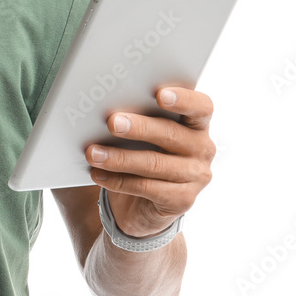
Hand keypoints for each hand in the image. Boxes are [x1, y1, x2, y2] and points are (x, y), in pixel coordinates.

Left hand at [85, 86, 215, 237]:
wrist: (143, 201)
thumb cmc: (142, 150)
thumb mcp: (143, 131)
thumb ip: (135, 115)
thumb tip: (104, 106)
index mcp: (196, 123)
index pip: (201, 107)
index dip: (183, 99)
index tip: (160, 95)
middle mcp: (202, 148)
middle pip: (171, 133)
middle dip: (139, 127)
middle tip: (112, 122)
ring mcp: (195, 176)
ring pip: (155, 163)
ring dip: (119, 158)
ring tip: (93, 153)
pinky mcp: (182, 200)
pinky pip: (147, 187)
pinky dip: (118, 180)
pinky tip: (97, 174)